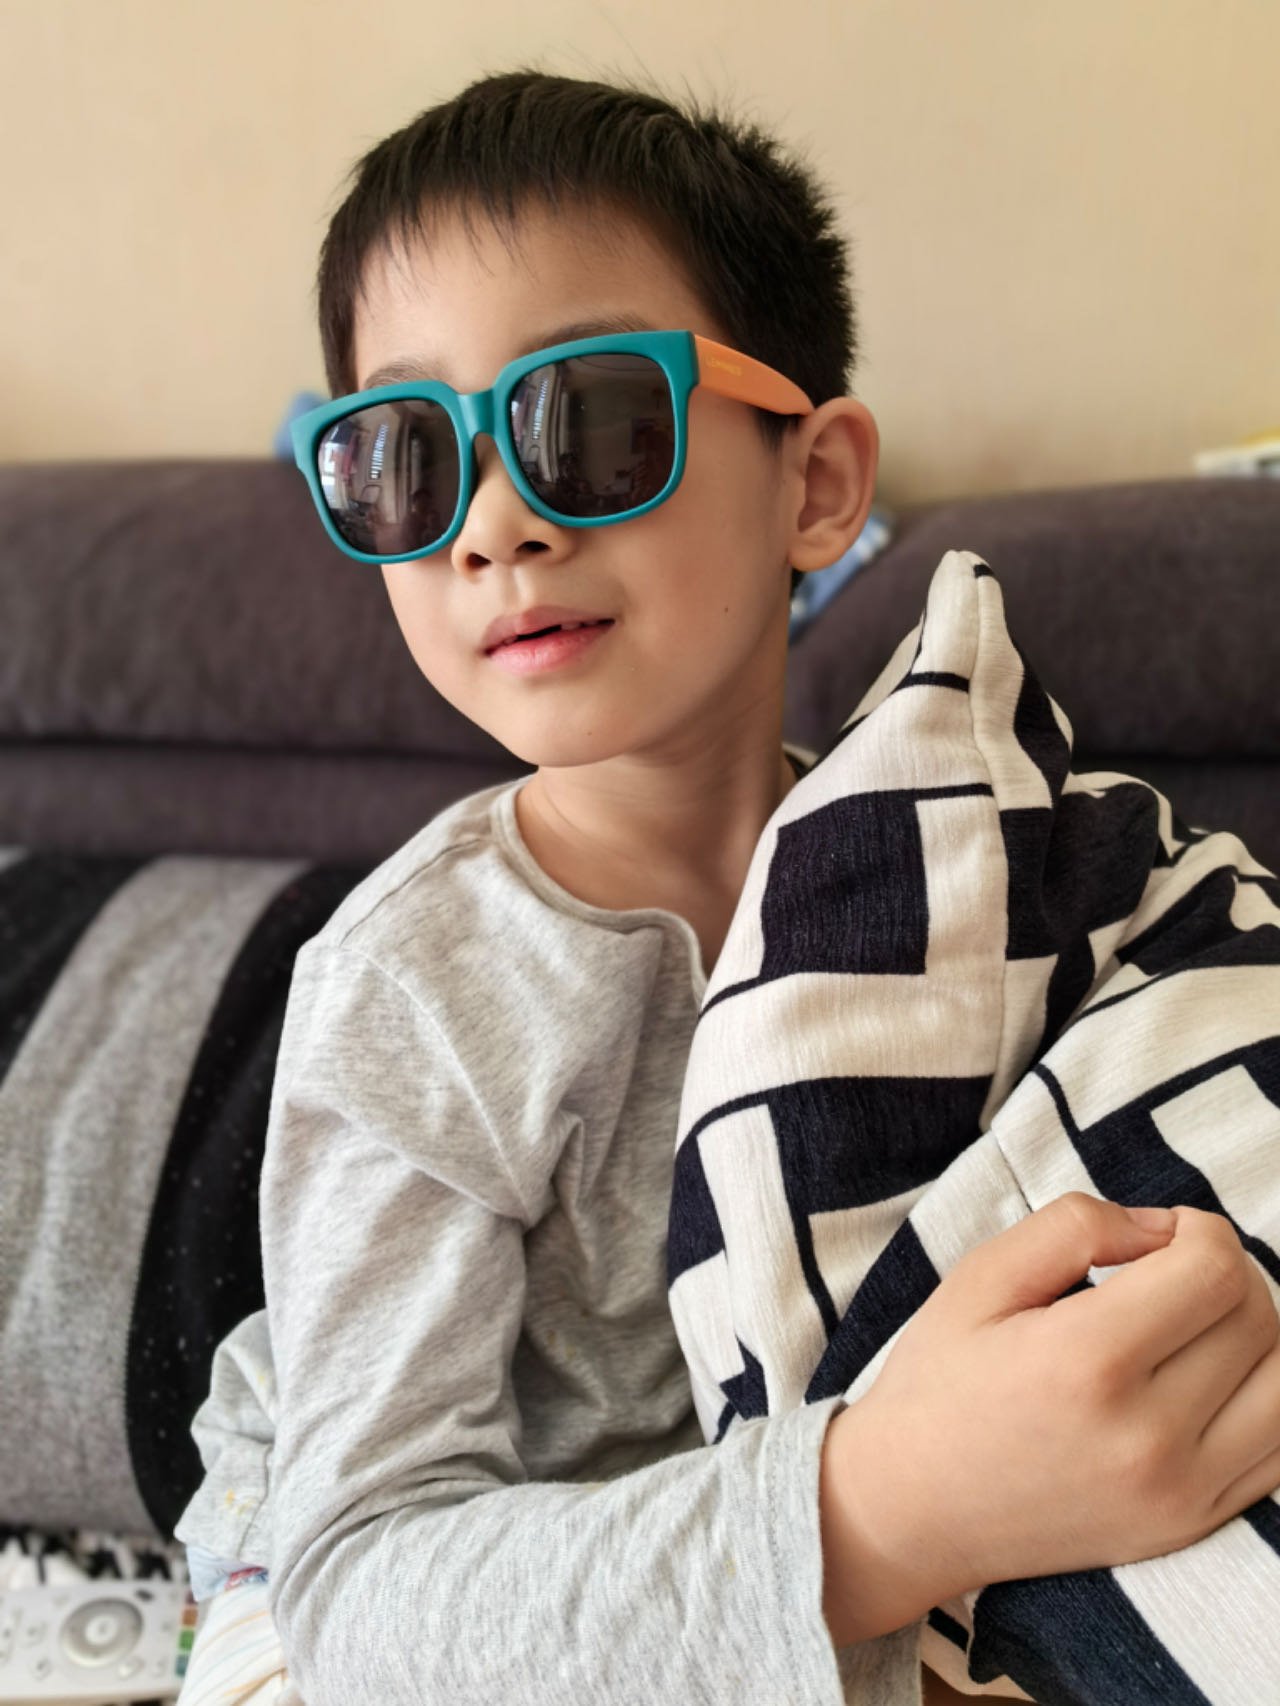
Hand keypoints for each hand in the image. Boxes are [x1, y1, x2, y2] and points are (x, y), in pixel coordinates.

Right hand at [819, 1194, 1279, 1643]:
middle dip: (1226, 1272)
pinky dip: (1264, 1395)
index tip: (1157, 1235)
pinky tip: (1208, 1376)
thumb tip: (1160, 1228)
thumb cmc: (940, 1381)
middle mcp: (1146, 1436)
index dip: (1198, 1229)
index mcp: (1086, 1362)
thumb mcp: (980, 1277)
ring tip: (1195, 1322)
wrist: (911, 1510)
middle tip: (1168, 1271)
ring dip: (1255, 1332)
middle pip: (1258, 1318)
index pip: (1214, 1271)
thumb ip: (1074, 1226)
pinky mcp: (1192, 1524)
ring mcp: (1179, 1492)